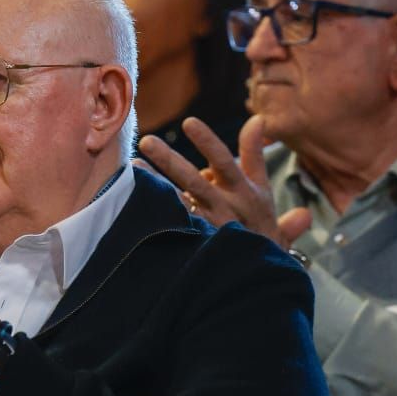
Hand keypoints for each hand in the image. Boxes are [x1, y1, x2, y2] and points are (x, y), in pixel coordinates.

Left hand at [138, 115, 312, 248]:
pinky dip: (156, 215)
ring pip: (179, 202)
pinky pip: (175, 227)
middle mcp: (226, 208)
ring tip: (133, 167)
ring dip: (156, 184)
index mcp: (243, 192)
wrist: (263, 276)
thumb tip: (257, 119)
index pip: (224, 162)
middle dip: (169, 160)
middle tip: (146, 140)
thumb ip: (254, 155)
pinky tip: (135, 203)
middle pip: (194, 180)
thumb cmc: (260, 229)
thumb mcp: (263, 191)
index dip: (208, 142)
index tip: (189, 123)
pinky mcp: (199, 245)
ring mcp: (210, 227)